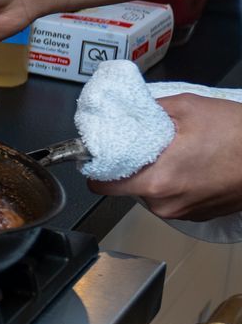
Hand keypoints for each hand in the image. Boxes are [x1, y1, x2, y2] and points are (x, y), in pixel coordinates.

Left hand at [90, 94, 241, 220]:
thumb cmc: (240, 135)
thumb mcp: (189, 108)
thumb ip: (148, 110)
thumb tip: (123, 109)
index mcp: (157, 180)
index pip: (102, 184)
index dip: (97, 166)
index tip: (99, 153)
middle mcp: (165, 203)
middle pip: (125, 187)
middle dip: (130, 165)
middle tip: (144, 145)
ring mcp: (182, 212)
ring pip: (149, 193)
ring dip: (154, 174)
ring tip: (176, 153)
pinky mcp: (197, 215)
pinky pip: (171, 199)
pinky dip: (173, 183)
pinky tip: (191, 166)